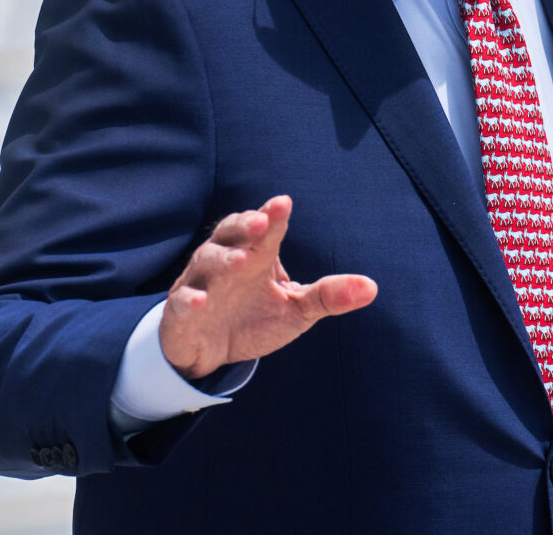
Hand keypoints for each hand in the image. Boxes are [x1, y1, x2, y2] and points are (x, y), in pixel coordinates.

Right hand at [158, 195, 376, 378]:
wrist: (209, 351)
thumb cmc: (254, 318)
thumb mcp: (296, 309)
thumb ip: (328, 296)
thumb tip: (372, 288)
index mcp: (255, 255)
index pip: (264, 229)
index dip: (272, 214)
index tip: (285, 202)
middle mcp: (225, 261)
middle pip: (230, 232)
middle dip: (245, 225)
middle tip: (262, 222)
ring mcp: (200, 284)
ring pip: (206, 261)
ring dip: (223, 259)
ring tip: (241, 262)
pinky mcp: (180, 313)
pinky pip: (181, 303)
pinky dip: (188, 300)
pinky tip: (199, 301)